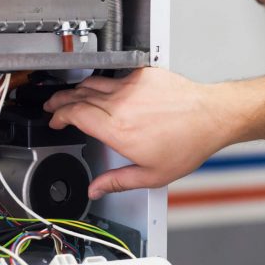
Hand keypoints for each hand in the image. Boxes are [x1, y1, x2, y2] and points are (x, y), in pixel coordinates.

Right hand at [44, 68, 234, 199]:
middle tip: (53, 106)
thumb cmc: (188, 142)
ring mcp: (132, 86)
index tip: (55, 120)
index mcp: (117, 129)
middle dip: (60, 101)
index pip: (75, 114)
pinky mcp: (143, 74)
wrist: (211, 116)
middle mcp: (121, 103)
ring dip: (77, 89)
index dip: (59, 116)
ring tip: (70, 96)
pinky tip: (100, 87)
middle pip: (79, 96)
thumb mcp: (152, 174)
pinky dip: (102, 82)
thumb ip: (118, 181)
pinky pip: (114, 76)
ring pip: (93, 83)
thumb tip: (96, 189)